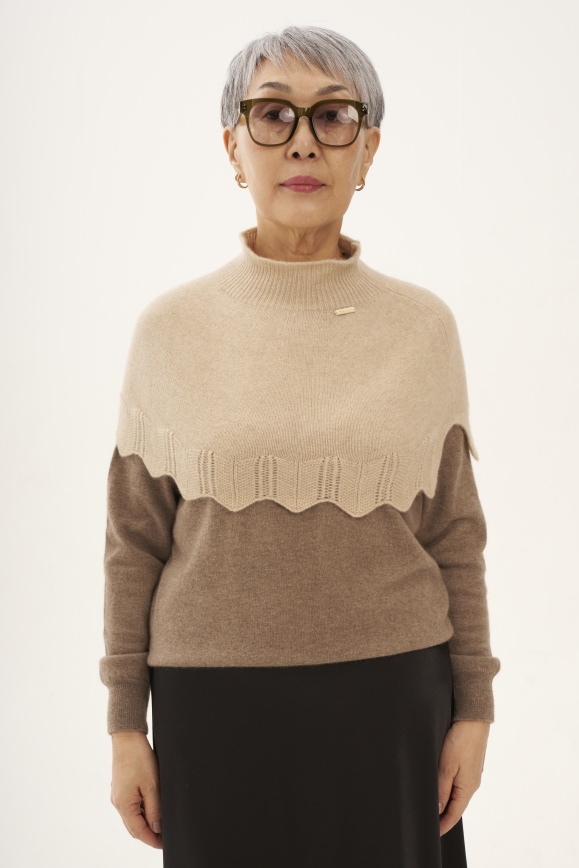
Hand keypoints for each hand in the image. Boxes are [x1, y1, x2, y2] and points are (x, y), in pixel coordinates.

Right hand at [110, 731, 162, 848]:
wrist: (127, 737)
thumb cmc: (138, 758)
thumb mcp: (152, 785)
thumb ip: (155, 809)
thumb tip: (157, 829)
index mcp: (124, 805)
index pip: (138, 831)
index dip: (152, 840)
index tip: (164, 844)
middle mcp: (118, 803)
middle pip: (134, 827)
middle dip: (149, 834)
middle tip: (164, 837)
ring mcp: (118, 795)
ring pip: (132, 817)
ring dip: (145, 822)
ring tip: (161, 823)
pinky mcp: (121, 788)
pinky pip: (131, 806)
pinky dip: (141, 811)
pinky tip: (152, 808)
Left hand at [437, 720, 490, 835]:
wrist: (474, 718)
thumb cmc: (461, 740)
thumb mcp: (447, 766)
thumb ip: (442, 789)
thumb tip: (438, 811)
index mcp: (468, 788)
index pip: (454, 814)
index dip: (443, 825)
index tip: (432, 833)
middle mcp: (472, 783)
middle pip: (456, 805)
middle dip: (443, 816)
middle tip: (429, 822)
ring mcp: (472, 773)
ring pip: (457, 793)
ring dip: (446, 802)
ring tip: (433, 807)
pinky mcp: (470, 764)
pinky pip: (458, 782)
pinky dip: (449, 789)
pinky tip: (441, 786)